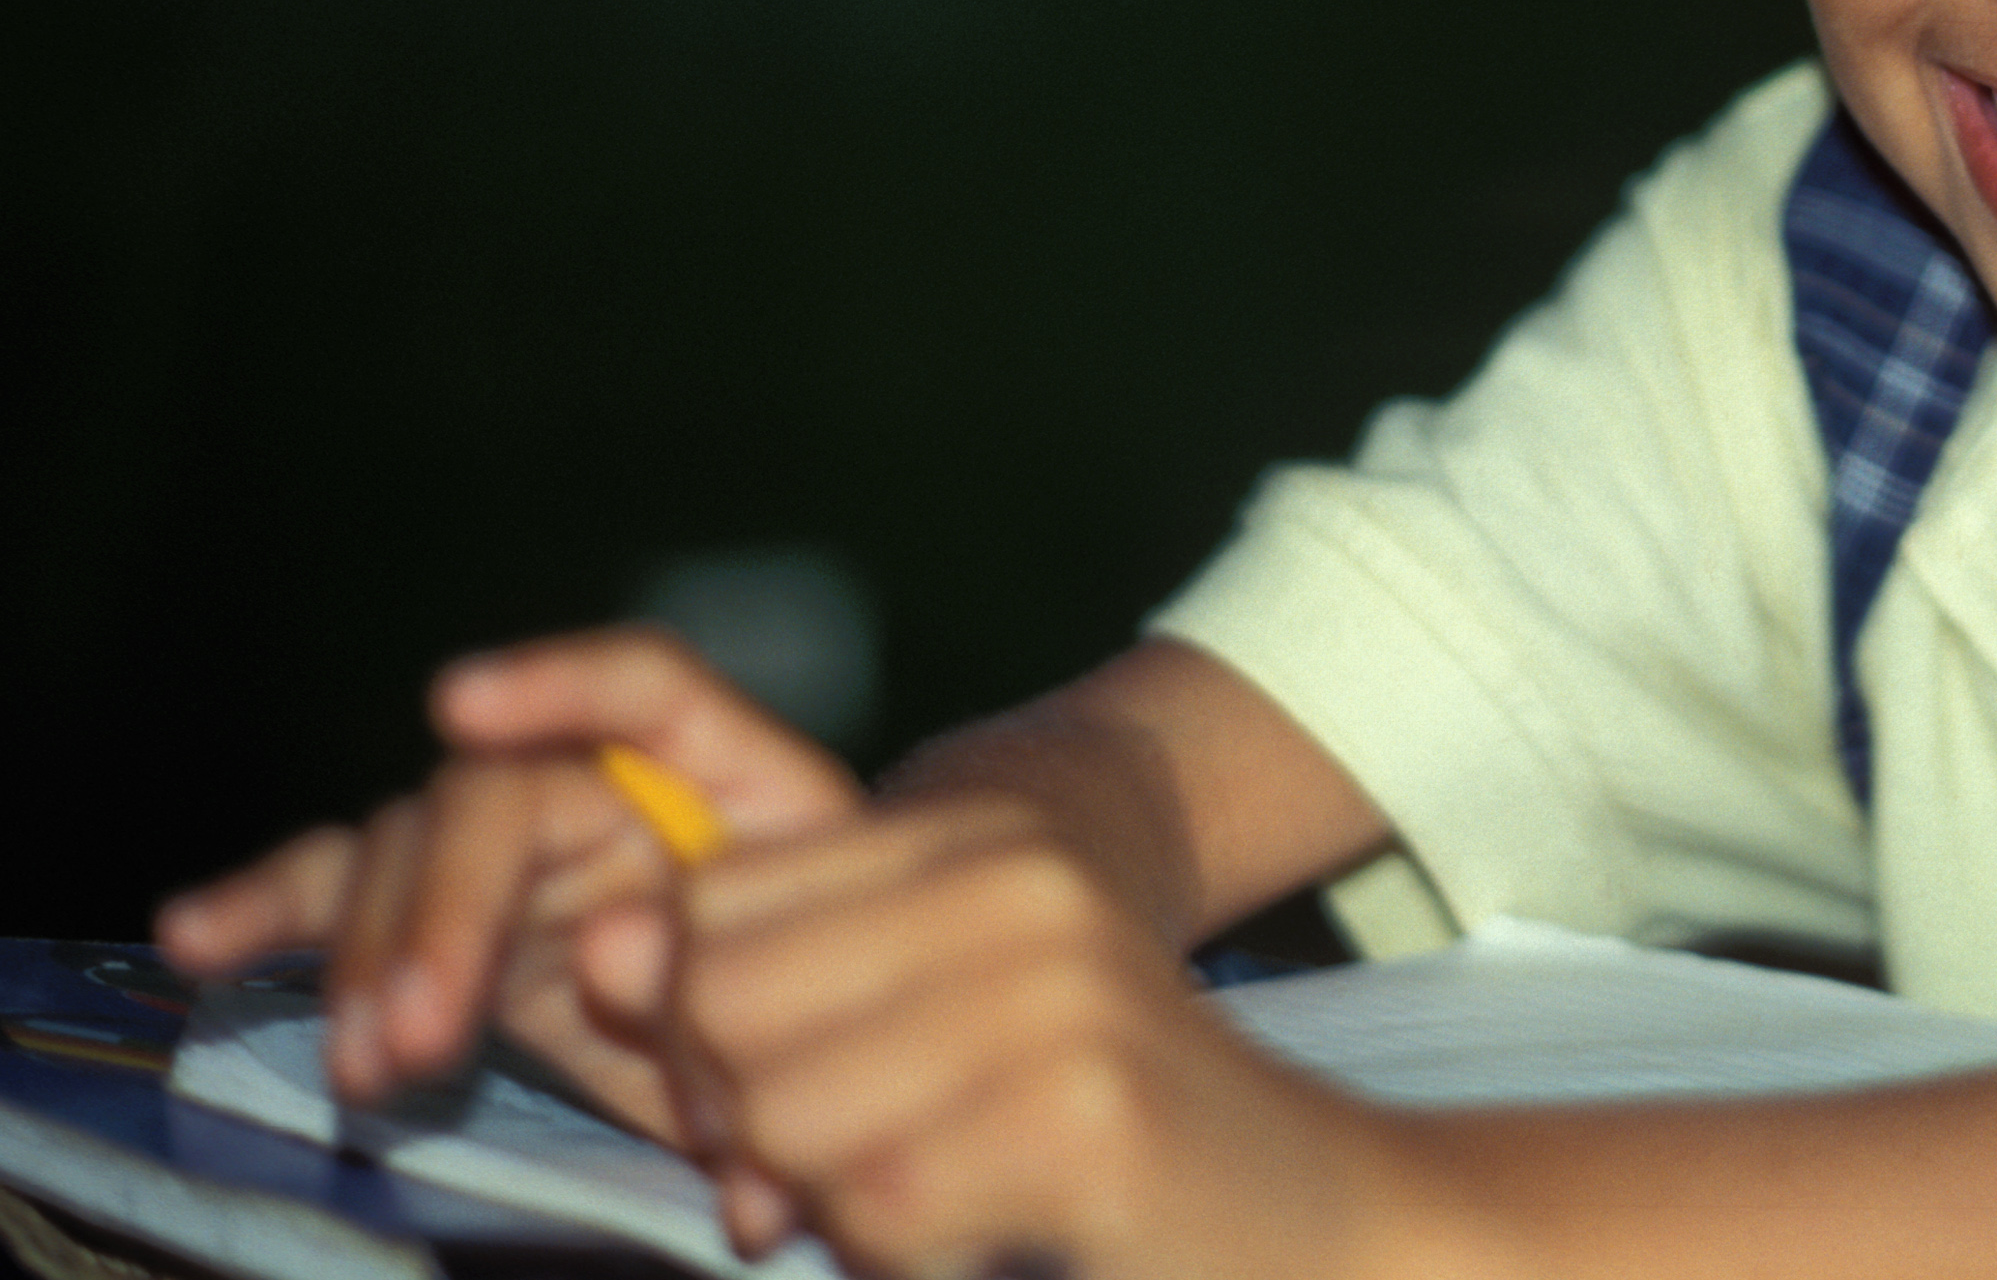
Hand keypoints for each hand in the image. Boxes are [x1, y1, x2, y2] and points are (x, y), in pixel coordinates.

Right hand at [154, 626, 861, 1128]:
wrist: (805, 1018)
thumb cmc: (821, 990)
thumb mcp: (822, 1026)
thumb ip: (789, 1094)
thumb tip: (743, 1188)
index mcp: (727, 779)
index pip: (647, 687)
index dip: (561, 682)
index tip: (457, 706)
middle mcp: (604, 788)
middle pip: (496, 796)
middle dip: (445, 909)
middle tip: (423, 1035)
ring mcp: (514, 847)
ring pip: (408, 851)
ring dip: (374, 956)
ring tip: (371, 1068)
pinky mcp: (442, 916)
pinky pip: (346, 891)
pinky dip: (270, 910)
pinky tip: (194, 938)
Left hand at [606, 796, 1434, 1279]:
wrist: (1319, 1216)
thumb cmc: (1102, 1133)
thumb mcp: (942, 1013)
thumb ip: (775, 976)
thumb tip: (597, 945)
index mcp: (990, 837)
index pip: (715, 905)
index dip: (711, 1029)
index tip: (807, 1089)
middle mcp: (1027, 886)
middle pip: (724, 1008)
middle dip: (754, 1124)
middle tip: (873, 1165)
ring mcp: (1060, 994)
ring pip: (783, 1123)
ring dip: (835, 1202)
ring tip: (949, 1196)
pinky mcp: (1083, 1117)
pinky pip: (873, 1211)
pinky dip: (908, 1258)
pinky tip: (1000, 1236)